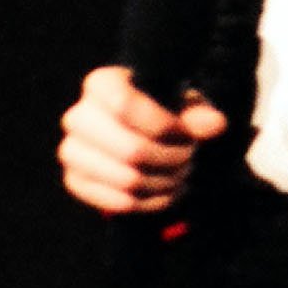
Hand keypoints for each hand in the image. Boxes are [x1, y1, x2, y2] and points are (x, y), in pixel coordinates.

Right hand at [59, 65, 227, 215]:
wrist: (139, 136)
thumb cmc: (163, 114)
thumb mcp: (183, 106)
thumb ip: (198, 114)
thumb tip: (215, 124)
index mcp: (101, 85)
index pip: (126, 106)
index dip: (165, 126)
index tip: (187, 133)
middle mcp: (78, 116)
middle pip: (132, 150)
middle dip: (171, 159)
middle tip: (188, 158)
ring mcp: (71, 150)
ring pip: (127, 180)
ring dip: (164, 183)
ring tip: (179, 175)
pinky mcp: (75, 180)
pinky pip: (118, 202)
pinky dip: (150, 202)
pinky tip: (164, 191)